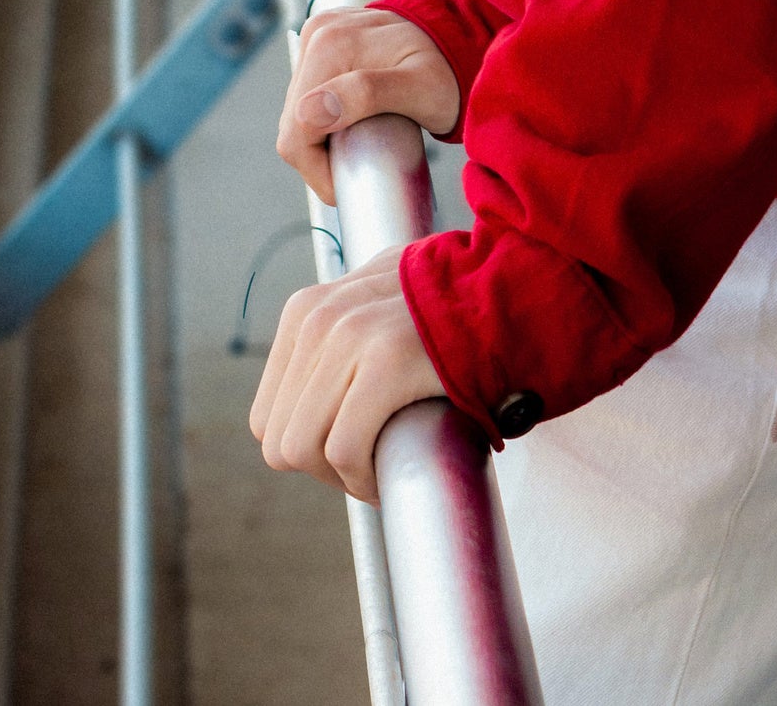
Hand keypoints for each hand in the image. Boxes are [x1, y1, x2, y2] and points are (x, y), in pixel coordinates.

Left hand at [249, 249, 444, 502]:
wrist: (508, 296)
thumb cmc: (444, 318)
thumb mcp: (371, 309)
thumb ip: (333, 344)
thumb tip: (305, 407)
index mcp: (304, 312)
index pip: (268, 418)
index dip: (306, 450)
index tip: (349, 453)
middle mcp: (317, 319)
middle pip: (281, 439)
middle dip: (324, 469)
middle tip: (369, 468)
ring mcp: (350, 336)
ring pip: (305, 449)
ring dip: (344, 478)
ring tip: (381, 470)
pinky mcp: (387, 361)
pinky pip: (346, 450)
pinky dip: (365, 480)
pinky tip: (391, 475)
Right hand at [275, 9, 458, 204]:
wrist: (457, 37)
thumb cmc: (446, 70)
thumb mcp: (421, 89)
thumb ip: (368, 95)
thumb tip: (310, 112)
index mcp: (331, 45)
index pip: (296, 131)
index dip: (318, 171)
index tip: (353, 183)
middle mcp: (317, 34)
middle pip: (293, 122)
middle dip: (319, 156)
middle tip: (362, 163)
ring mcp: (316, 36)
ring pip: (296, 111)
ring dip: (319, 138)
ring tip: (360, 142)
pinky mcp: (319, 43)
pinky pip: (305, 94)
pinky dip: (322, 119)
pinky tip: (350, 121)